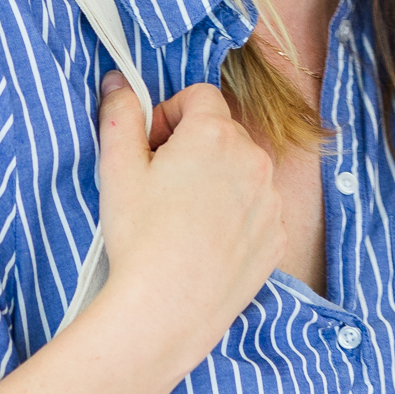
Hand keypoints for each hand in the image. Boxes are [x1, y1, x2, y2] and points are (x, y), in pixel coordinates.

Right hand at [91, 73, 283, 359]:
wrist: (167, 311)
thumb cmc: (139, 238)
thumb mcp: (116, 168)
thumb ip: (119, 114)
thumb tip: (118, 82)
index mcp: (215, 134)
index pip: (198, 96)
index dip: (168, 114)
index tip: (150, 146)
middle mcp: (254, 160)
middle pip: (222, 133)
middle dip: (192, 147)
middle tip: (160, 184)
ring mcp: (271, 201)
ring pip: (241, 171)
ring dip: (216, 180)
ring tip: (181, 217)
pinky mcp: (277, 238)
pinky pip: (256, 210)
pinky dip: (234, 216)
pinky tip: (203, 242)